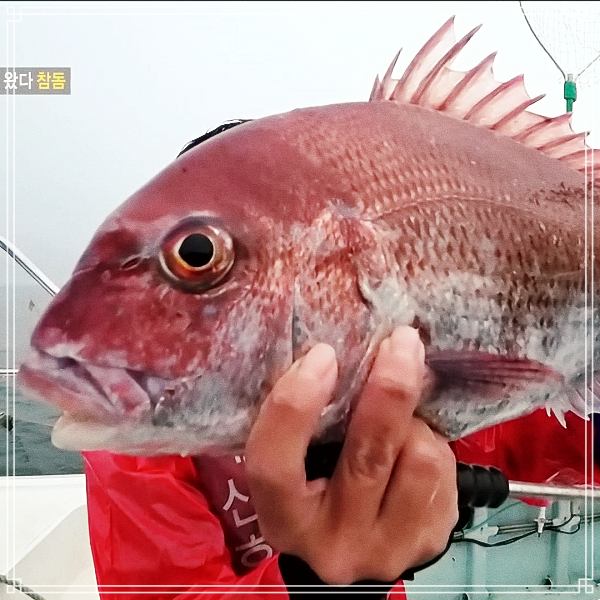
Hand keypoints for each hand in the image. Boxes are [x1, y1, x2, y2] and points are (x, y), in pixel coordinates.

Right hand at [245, 326, 457, 584]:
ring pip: (419, 459)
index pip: (274, 465)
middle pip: (368, 458)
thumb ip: (300, 422)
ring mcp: (388, 549)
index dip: (295, 407)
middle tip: (401, 342)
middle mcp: (334, 543)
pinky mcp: (430, 543)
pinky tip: (416, 442)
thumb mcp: (292, 462)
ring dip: (414, 423)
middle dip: (389, 390)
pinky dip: (432, 443)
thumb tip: (328, 353)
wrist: (352, 551)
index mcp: (284, 520)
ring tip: (403, 417)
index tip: (322, 355)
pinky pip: (444, 473)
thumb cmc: (313, 488)